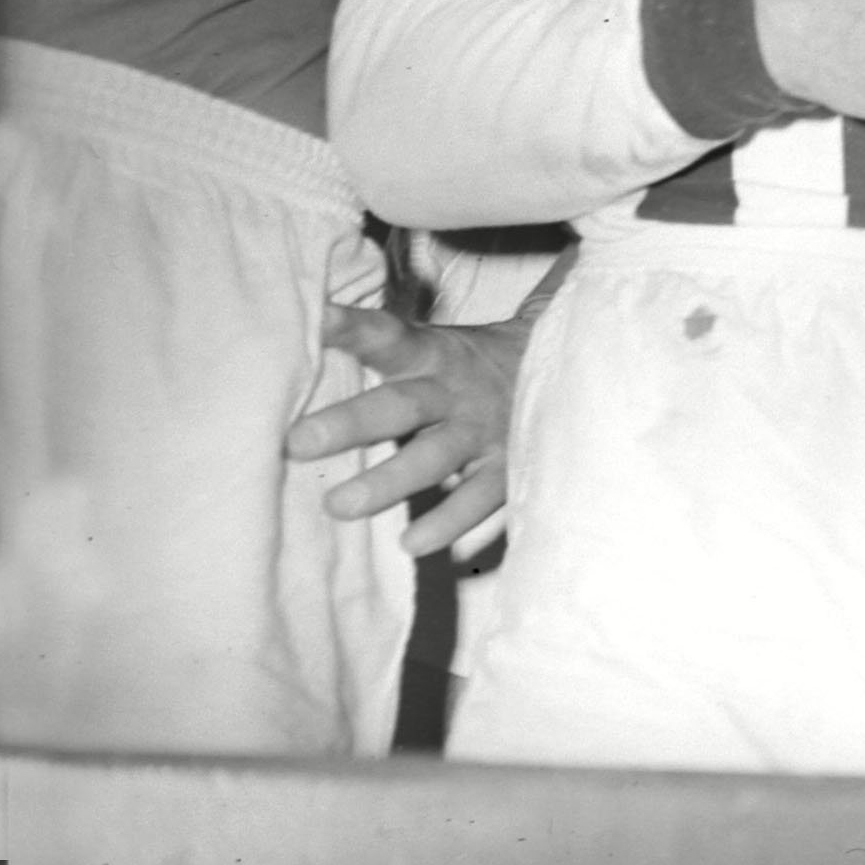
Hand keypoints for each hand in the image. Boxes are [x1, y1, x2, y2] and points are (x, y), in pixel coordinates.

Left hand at [287, 301, 528, 557]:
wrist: (566, 370)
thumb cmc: (470, 368)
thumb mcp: (435, 348)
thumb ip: (385, 352)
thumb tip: (309, 334)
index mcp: (433, 354)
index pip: (387, 336)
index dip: (352, 328)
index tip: (314, 321)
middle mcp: (456, 391)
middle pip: (401, 405)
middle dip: (351, 423)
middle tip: (298, 443)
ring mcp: (485, 430)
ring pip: (435, 457)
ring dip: (389, 481)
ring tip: (340, 507)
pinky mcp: (509, 468)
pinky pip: (478, 498)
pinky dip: (448, 521)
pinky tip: (412, 543)